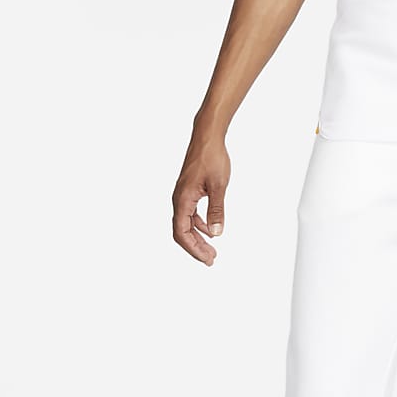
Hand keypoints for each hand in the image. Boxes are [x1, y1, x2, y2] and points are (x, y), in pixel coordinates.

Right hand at [172, 131, 229, 265]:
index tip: (207, 258)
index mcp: (182, 200)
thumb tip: (217, 233)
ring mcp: (183, 195)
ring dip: (198, 238)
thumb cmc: (211, 157)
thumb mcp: (218, 186)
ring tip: (212, 249)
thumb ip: (217, 211)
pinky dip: (200, 224)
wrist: (207, 137)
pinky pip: (190, 214)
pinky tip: (211, 229)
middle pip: (182, 232)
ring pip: (186, 224)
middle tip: (211, 259)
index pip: (182, 233)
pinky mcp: (189, 191)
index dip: (194, 249)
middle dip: (196, 247)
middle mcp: (179, 199)